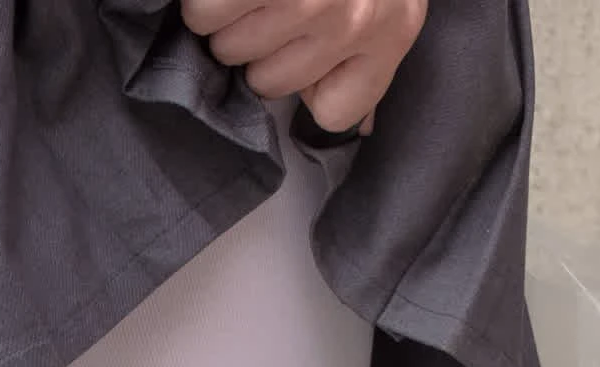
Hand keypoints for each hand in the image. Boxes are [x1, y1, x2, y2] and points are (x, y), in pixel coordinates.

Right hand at [178, 0, 425, 134]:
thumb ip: (367, 55)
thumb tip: (357, 122)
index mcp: (392, 27)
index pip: (335, 112)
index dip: (309, 84)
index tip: (306, 51)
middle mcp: (355, 17)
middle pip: (270, 84)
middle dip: (259, 43)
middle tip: (267, 0)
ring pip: (233, 51)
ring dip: (224, 19)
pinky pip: (207, 14)